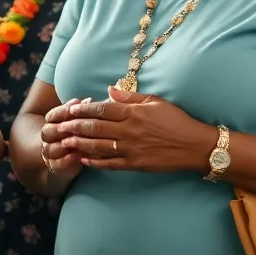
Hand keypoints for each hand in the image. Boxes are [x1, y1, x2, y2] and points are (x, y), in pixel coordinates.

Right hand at [37, 97, 90, 179]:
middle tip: (74, 125)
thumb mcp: (77, 122)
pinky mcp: (55, 167)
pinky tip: (76, 155)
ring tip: (76, 141)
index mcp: (51, 123)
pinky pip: (57, 164)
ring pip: (51, 148)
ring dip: (64, 144)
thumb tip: (89, 100)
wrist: (65, 157)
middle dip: (61, 128)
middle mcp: (48, 137)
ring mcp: (50, 152)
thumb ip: (81, 112)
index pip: (52, 115)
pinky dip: (66, 160)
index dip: (63, 110)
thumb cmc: (75, 134)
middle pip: (48, 131)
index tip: (76, 104)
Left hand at [55, 86, 214, 172]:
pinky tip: (84, 159)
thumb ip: (130, 96)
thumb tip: (110, 89)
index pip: (102, 109)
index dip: (84, 109)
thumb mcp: (155, 102)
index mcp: (133, 112)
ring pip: (99, 146)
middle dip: (75, 126)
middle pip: (95, 127)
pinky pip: (111, 164)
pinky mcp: (136, 164)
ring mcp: (131, 149)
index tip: (70, 109)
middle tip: (59, 126)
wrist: (196, 146)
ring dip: (80, 144)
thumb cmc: (178, 120)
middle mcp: (129, 130)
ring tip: (65, 142)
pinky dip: (95, 162)